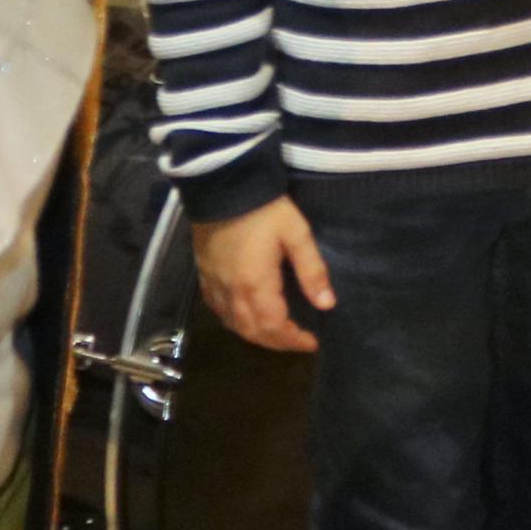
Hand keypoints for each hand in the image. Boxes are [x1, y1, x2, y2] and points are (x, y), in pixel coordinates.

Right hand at [191, 192, 336, 353]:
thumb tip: (327, 304)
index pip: (274, 327)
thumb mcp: (296, 233)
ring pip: (233, 325)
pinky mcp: (204, 276)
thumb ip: (312, 270)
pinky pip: (218, 311)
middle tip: (297, 341)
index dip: (293, 340)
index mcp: (256, 285)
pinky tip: (245, 318)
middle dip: (276, 343)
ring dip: (255, 336)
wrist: (222, 186)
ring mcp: (215, 285)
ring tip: (276, 334)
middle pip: (252, 332)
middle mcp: (232, 292)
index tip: (312, 343)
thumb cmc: (264, 209)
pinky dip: (234, 322)